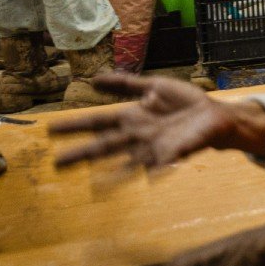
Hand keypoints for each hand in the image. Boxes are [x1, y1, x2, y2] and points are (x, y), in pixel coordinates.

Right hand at [50, 72, 264, 167]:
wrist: (214, 114)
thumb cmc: (183, 102)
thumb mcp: (154, 86)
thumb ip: (126, 84)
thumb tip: (94, 79)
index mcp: (131, 118)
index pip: (97, 122)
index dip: (75, 126)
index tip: (49, 129)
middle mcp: (138, 136)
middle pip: (105, 146)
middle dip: (82, 154)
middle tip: (56, 164)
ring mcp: (155, 147)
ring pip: (127, 162)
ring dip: (111, 174)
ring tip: (94, 185)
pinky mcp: (175, 153)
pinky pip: (162, 164)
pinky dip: (155, 170)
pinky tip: (146, 176)